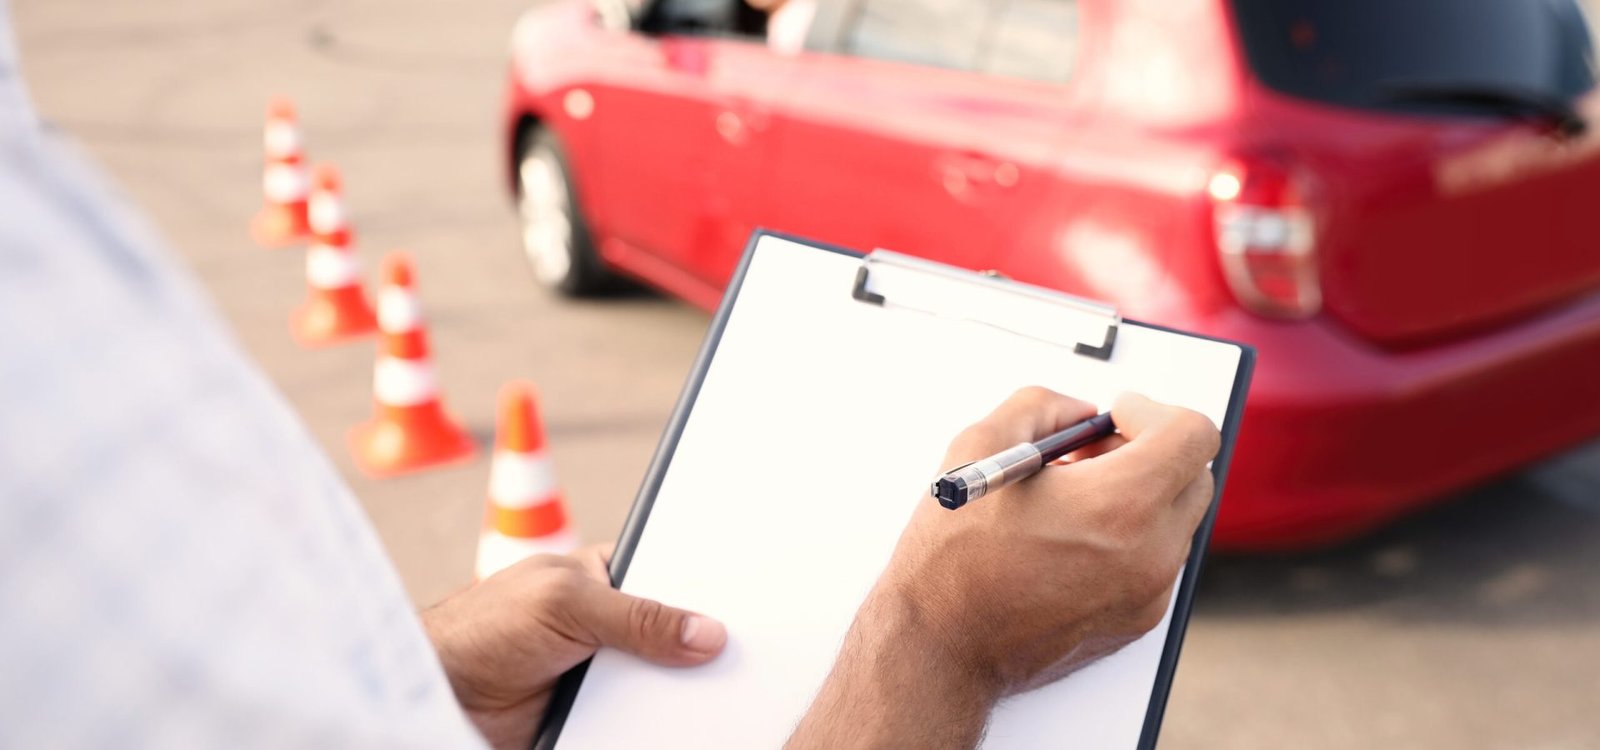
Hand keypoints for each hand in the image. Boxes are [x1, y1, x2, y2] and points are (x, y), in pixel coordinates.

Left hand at [421, 545, 726, 749]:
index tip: (756, 603)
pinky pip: (641, 723)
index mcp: (607, 578)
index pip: (674, 578)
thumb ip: (639, 617)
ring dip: (683, 693)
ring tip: (726, 699)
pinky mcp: (596, 715)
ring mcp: (606, 672)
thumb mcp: (568, 604)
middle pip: (678, 636)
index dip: (711, 590)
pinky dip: (657, 727)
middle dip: (705, 648)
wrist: (440, 695)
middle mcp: (612, 624)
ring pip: (665, 684)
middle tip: (747, 657)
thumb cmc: (485, 627)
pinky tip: (684, 726)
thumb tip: (706, 633)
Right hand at [789, 388, 1218, 748]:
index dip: (1153, 411)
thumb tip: (1079, 412)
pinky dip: (1129, 538)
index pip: (1193, 434)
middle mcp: (1150, 553)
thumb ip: (1041, 406)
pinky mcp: (1137, 620)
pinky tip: (1071, 540)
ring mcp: (1148, 593)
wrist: (941, 646)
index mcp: (1121, 504)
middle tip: (1091, 453)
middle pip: (1195, 475)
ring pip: (1177, 519)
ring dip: (1140, 495)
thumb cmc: (952, 556)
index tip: (1115, 416)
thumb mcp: (979, 447)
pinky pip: (1156, 560)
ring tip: (1072, 499)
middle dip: (1149, 450)